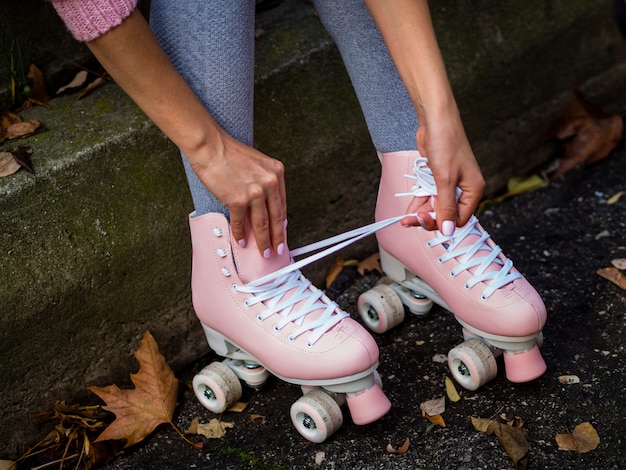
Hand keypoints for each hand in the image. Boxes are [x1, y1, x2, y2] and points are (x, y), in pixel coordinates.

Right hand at [189, 132, 286, 257]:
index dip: (283, 222)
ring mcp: (254, 192)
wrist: (210, 147)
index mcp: (276, 172)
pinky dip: (240, 234)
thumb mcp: (257, 164)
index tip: (283, 233)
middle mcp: (269, 182)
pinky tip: (241, 241)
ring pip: (262, 224)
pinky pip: (240, 222)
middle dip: (278, 238)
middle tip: (279, 250)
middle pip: (276, 217)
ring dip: (263, 241)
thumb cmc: (229, 154)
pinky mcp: (238, 199)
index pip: (282, 204)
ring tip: (264, 252)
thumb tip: (266, 208)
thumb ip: (265, 183)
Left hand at [402, 109, 484, 233]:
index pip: (460, 219)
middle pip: (446, 214)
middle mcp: (463, 189)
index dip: (443, 224)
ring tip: (405, 220)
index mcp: (473, 190)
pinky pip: (429, 196)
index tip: (425, 221)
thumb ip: (445, 207)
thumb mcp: (444, 179)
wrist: (435, 120)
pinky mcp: (438, 178)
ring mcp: (450, 183)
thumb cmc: (446, 144)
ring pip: (436, 206)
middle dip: (429, 219)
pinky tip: (408, 211)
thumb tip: (447, 231)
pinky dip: (419, 203)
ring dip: (421, 213)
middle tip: (411, 221)